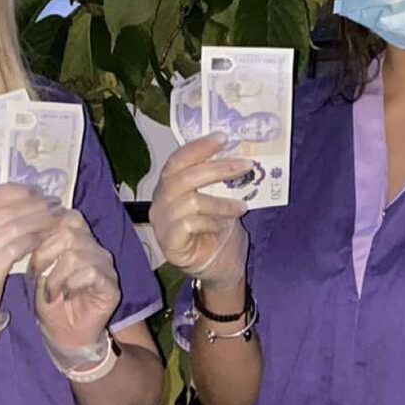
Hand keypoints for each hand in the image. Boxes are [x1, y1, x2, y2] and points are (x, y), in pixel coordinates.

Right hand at [0, 185, 59, 322]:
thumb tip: (23, 198)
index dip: (17, 191)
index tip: (37, 191)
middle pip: (6, 212)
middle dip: (35, 205)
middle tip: (55, 203)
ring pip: (14, 228)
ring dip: (40, 221)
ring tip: (56, 217)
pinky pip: (16, 249)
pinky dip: (34, 240)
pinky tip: (44, 238)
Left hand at [29, 210, 119, 351]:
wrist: (66, 335)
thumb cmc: (52, 302)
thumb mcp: (39, 272)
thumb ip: (40, 249)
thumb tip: (29, 232)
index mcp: (78, 239)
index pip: (67, 217)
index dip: (45, 229)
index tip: (27, 249)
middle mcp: (95, 248)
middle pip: (69, 233)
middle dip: (44, 253)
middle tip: (35, 274)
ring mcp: (105, 266)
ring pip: (76, 255)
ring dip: (56, 275)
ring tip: (49, 292)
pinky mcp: (111, 285)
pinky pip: (90, 273)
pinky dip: (71, 284)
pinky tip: (65, 295)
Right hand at [149, 134, 250, 290]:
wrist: (221, 267)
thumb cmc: (219, 229)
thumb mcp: (220, 197)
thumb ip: (220, 178)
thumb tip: (238, 152)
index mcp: (169, 186)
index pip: (177, 160)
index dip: (198, 147)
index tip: (223, 137)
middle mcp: (160, 203)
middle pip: (183, 177)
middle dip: (217, 168)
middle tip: (245, 164)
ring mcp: (161, 224)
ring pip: (190, 201)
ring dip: (221, 202)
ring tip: (242, 207)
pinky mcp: (169, 245)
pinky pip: (189, 224)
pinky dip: (211, 222)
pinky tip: (223, 226)